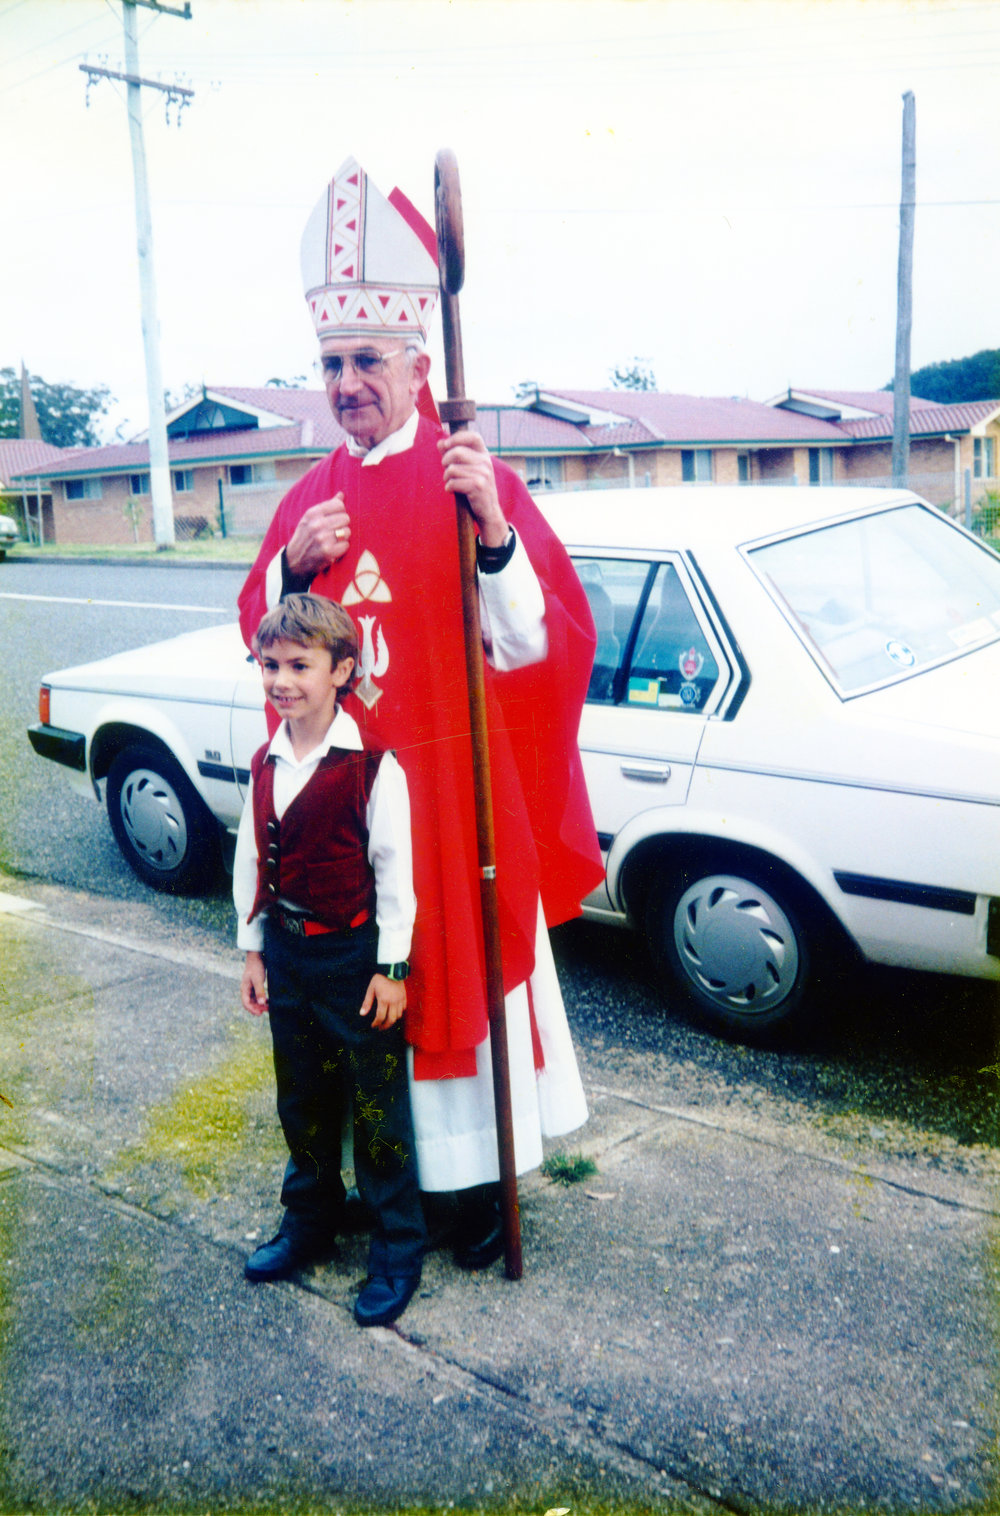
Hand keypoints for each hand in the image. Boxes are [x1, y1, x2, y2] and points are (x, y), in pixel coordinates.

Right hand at [241, 951, 268, 1016]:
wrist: (256, 956)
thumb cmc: (256, 967)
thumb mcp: (258, 980)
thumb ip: (260, 991)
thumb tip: (261, 1003)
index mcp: (244, 988)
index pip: (246, 1003)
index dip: (252, 1009)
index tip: (260, 1014)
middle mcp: (246, 989)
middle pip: (250, 1003)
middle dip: (257, 1008)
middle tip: (267, 1011)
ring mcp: (250, 987)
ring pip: (254, 1000)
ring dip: (260, 1004)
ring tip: (268, 1007)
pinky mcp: (255, 985)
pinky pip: (257, 995)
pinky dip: (262, 999)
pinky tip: (268, 1001)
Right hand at [284, 492, 351, 578]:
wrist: (294, 561)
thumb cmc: (305, 537)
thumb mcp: (310, 519)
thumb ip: (326, 506)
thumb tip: (341, 494)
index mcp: (312, 513)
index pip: (339, 505)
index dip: (340, 512)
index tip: (334, 519)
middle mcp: (317, 524)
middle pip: (345, 518)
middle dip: (342, 525)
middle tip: (334, 532)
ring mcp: (322, 538)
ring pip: (347, 531)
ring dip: (343, 537)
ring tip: (333, 541)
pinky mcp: (328, 552)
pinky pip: (346, 545)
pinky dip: (342, 549)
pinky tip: (333, 550)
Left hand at [360, 973, 405, 1029]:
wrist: (392, 969)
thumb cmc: (380, 978)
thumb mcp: (371, 989)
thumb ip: (367, 1002)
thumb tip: (362, 1014)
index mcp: (384, 1000)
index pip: (380, 1017)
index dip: (376, 1023)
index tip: (373, 1026)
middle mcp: (393, 1002)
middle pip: (391, 1020)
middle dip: (385, 1026)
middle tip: (380, 1028)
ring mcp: (400, 1000)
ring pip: (398, 1016)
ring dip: (392, 1020)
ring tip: (387, 1021)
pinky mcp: (404, 997)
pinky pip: (403, 1009)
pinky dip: (399, 1013)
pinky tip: (394, 1012)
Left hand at [438, 429, 507, 546]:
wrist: (488, 510)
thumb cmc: (475, 487)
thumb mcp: (467, 469)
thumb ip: (453, 454)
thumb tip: (440, 442)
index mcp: (484, 455)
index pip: (473, 436)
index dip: (457, 438)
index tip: (446, 445)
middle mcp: (485, 462)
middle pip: (457, 452)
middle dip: (445, 461)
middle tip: (447, 471)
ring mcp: (483, 474)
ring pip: (452, 469)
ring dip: (447, 478)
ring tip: (452, 483)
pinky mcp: (478, 486)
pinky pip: (453, 482)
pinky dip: (449, 487)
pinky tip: (453, 491)